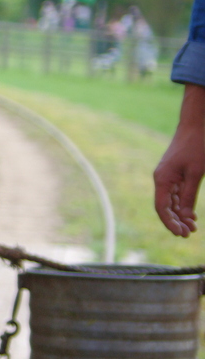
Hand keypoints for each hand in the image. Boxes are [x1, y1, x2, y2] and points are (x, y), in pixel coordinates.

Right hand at [154, 84, 204, 236]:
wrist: (196, 124)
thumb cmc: (197, 146)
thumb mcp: (196, 173)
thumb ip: (189, 195)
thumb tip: (185, 216)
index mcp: (162, 179)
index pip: (162, 207)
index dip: (170, 222)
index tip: (181, 234)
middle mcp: (162, 179)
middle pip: (165, 207)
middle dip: (175, 221)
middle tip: (188, 234)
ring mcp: (168, 176)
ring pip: (171, 201)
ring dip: (180, 215)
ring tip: (192, 227)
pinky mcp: (175, 173)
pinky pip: (176, 193)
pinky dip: (182, 205)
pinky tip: (191, 214)